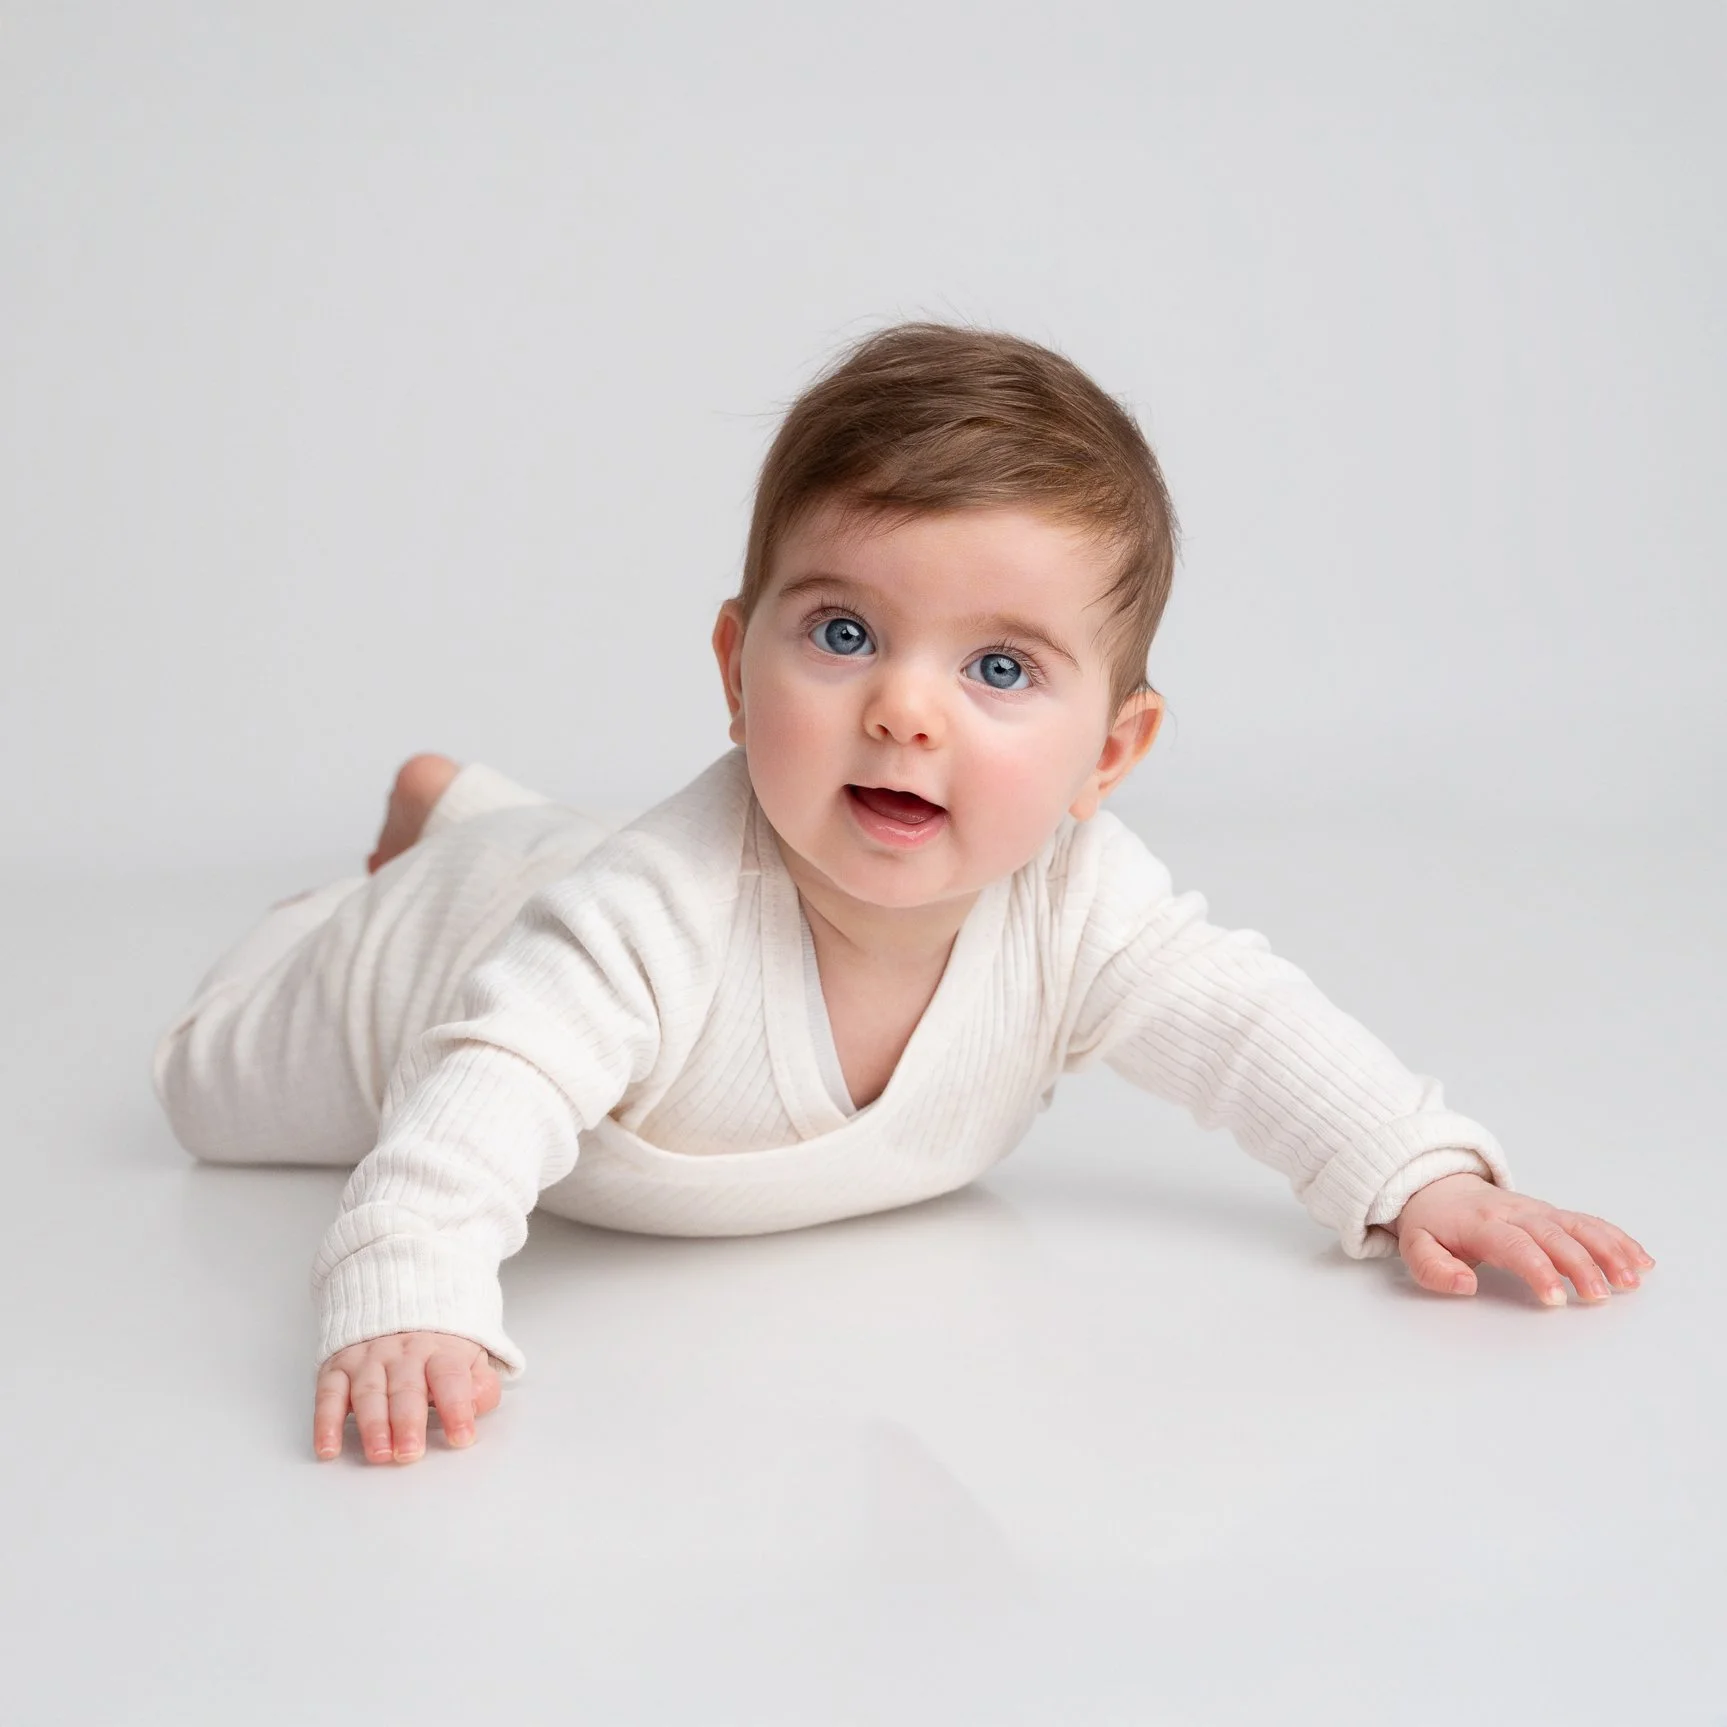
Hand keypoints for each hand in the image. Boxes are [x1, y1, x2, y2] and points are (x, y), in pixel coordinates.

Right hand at [314, 1330, 503, 1462]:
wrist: (397, 1305)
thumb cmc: (437, 1350)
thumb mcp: (470, 1359)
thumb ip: (481, 1384)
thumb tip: (476, 1404)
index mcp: (440, 1351)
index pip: (450, 1378)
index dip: (457, 1407)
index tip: (462, 1438)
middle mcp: (403, 1353)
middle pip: (406, 1387)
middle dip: (408, 1422)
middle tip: (411, 1453)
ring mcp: (368, 1358)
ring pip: (369, 1392)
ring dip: (373, 1425)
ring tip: (380, 1455)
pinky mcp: (338, 1367)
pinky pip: (328, 1395)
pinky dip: (326, 1422)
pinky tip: (328, 1448)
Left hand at [1384, 1172, 1655, 1306]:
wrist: (1438, 1187)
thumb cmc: (1432, 1224)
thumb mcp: (1416, 1247)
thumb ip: (1433, 1269)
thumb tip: (1465, 1284)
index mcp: (1482, 1223)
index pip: (1514, 1244)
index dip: (1538, 1269)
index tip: (1556, 1298)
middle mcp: (1515, 1213)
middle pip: (1554, 1235)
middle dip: (1580, 1264)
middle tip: (1599, 1296)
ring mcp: (1538, 1211)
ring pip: (1579, 1226)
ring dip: (1608, 1250)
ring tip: (1631, 1280)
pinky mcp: (1552, 1213)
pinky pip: (1589, 1223)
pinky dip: (1616, 1239)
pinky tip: (1640, 1260)